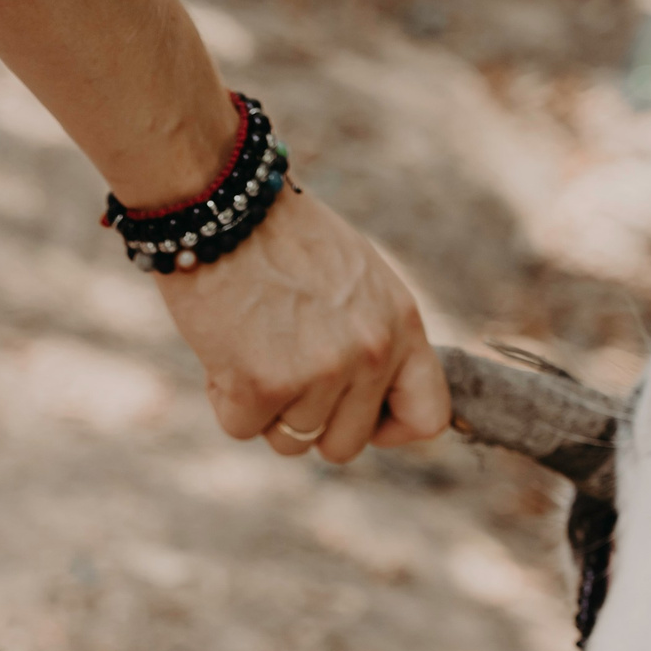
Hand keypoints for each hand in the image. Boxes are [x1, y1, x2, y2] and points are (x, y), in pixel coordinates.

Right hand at [157, 190, 452, 464]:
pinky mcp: (266, 384)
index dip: (387, 429)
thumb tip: (364, 400)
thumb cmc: (278, 238)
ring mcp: (322, 371)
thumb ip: (372, 336)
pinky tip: (224, 347)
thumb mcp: (355, 280)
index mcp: (401, 323)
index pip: (427, 416)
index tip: (354, 414)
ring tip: (250, 346)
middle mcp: (372, 352)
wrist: (223, 205)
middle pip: (346, 445)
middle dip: (309, 421)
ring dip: (263, 408)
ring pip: (291, 441)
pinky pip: (242, 427)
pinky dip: (224, 397)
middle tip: (280, 372)